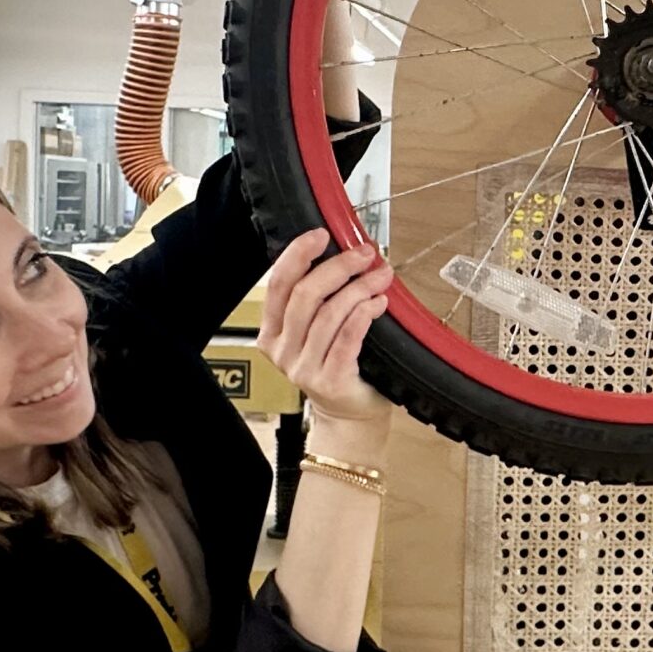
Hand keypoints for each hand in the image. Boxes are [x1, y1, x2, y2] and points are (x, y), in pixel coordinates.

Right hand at [260, 230, 394, 430]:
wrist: (350, 417)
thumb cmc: (339, 367)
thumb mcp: (316, 332)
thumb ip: (319, 300)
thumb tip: (343, 253)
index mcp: (273, 333)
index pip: (278, 284)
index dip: (298, 254)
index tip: (321, 235)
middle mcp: (284, 351)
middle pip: (305, 295)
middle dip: (338, 267)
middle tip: (363, 254)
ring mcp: (304, 368)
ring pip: (329, 314)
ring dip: (359, 288)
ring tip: (380, 276)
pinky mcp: (330, 380)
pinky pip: (347, 337)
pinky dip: (364, 314)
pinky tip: (378, 302)